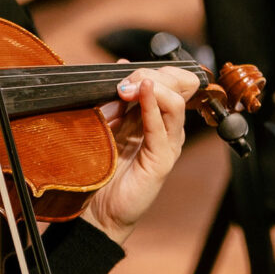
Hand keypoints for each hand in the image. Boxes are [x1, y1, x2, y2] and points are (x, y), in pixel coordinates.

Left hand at [78, 65, 200, 243]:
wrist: (96, 209)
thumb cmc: (101, 168)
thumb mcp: (108, 123)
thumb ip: (117, 98)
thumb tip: (123, 65)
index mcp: (157, 118)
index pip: (172, 80)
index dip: (152, 69)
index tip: (123, 71)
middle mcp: (167, 129)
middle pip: (178, 86)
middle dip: (152, 74)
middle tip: (124, 80)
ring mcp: (168, 144)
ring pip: (176, 102)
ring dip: (152, 86)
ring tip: (127, 87)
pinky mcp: (161, 160)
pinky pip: (162, 127)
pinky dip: (153, 105)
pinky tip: (142, 93)